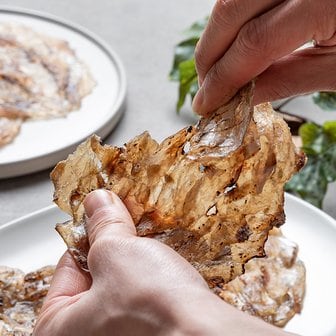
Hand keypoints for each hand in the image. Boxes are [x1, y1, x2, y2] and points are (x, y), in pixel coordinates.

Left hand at [34, 190, 292, 334]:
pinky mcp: (150, 334)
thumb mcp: (117, 254)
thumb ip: (103, 226)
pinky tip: (163, 270)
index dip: (90, 236)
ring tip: (149, 247)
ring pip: (122, 287)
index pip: (68, 266)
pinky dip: (151, 282)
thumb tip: (98, 202)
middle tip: (128, 226)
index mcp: (59, 330)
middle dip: (115, 249)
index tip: (105, 216)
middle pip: (96, 276)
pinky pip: (142, 301)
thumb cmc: (152, 308)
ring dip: (136, 264)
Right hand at [192, 0, 335, 115]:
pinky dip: (233, 19)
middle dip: (209, 54)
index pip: (254, 43)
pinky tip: (234, 44)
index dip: (223, 78)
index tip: (205, 104)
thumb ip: (285, 80)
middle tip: (205, 88)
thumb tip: (239, 97)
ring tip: (217, 70)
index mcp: (327, 0)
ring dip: (216, 35)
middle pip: (232, 9)